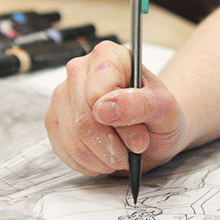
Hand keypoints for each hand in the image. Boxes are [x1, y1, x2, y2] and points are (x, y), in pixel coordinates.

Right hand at [45, 40, 188, 175]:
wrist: (153, 130)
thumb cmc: (160, 114)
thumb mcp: (166, 109)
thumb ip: (142, 104)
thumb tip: (104, 108)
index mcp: (109, 55)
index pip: (98, 93)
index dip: (120, 123)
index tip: (139, 138)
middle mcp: (80, 69)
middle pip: (83, 119)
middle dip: (112, 147)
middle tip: (133, 151)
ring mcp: (63, 94)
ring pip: (73, 139)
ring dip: (101, 159)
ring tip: (122, 155)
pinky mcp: (53, 119)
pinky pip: (64, 151)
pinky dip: (88, 163)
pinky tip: (105, 157)